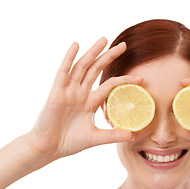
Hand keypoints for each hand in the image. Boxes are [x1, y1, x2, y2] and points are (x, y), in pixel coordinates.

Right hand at [28, 37, 141, 160]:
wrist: (49, 148)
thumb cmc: (69, 142)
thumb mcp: (95, 137)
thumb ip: (113, 135)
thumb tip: (132, 136)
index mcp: (90, 102)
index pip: (110, 85)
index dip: (124, 80)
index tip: (140, 78)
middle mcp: (80, 93)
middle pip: (96, 69)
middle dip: (109, 56)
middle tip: (124, 45)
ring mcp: (69, 90)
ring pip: (82, 66)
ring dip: (93, 52)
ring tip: (105, 40)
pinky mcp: (57, 92)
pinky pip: (63, 72)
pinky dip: (68, 58)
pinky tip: (76, 45)